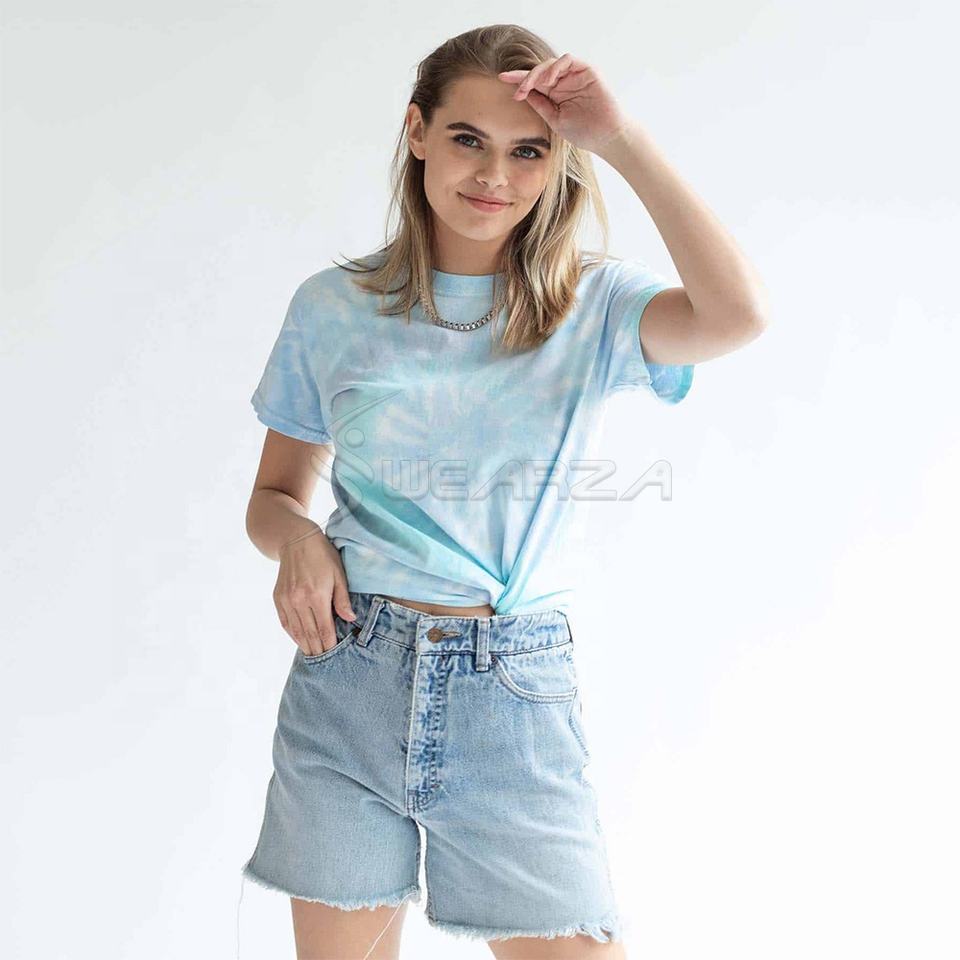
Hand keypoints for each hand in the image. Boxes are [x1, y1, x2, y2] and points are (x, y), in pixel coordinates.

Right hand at [273, 528, 356, 655]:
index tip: (334, 654)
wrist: (295, 539)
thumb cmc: (322, 555)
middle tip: (324, 662)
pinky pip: (285, 622)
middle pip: (309, 633)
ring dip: (304, 645)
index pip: (324, 628)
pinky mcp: (278, 597)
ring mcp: (286, 600)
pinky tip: (300, 640)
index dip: (329, 643)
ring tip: (313, 655)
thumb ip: (343, 599)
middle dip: (317, 649)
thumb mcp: (339, 573)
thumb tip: (350, 619)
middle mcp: (299, 600)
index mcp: (317, 595)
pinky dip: (293, 634)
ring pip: (296, 630)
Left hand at [498, 54, 632, 155]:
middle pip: (539, 71)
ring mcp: (575, 75)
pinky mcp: (586, 70)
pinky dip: (555, 67)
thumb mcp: (555, 120)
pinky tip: (549, 79)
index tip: (502, 79)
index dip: (518, 79)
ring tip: (533, 85)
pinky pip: (567, 60)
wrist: (605, 137)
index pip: (534, 83)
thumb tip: (523, 93)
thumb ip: (540, 105)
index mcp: (555, 94)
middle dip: (525, 77)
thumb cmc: (583, 132)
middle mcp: (563, 82)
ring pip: (551, 63)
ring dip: (539, 72)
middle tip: (517, 89)